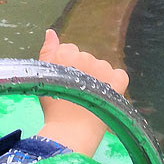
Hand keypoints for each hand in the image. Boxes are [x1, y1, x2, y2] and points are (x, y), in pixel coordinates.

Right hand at [36, 29, 128, 156]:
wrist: (70, 132)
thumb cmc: (53, 108)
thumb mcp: (44, 76)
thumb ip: (47, 51)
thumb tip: (51, 31)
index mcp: (66, 53)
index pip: (69, 51)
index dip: (66, 67)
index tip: (64, 83)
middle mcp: (85, 56)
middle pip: (85, 59)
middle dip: (82, 72)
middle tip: (75, 94)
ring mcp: (103, 67)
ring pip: (102, 67)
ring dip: (98, 78)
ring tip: (88, 98)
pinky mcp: (118, 80)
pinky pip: (119, 74)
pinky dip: (115, 83)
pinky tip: (105, 95)